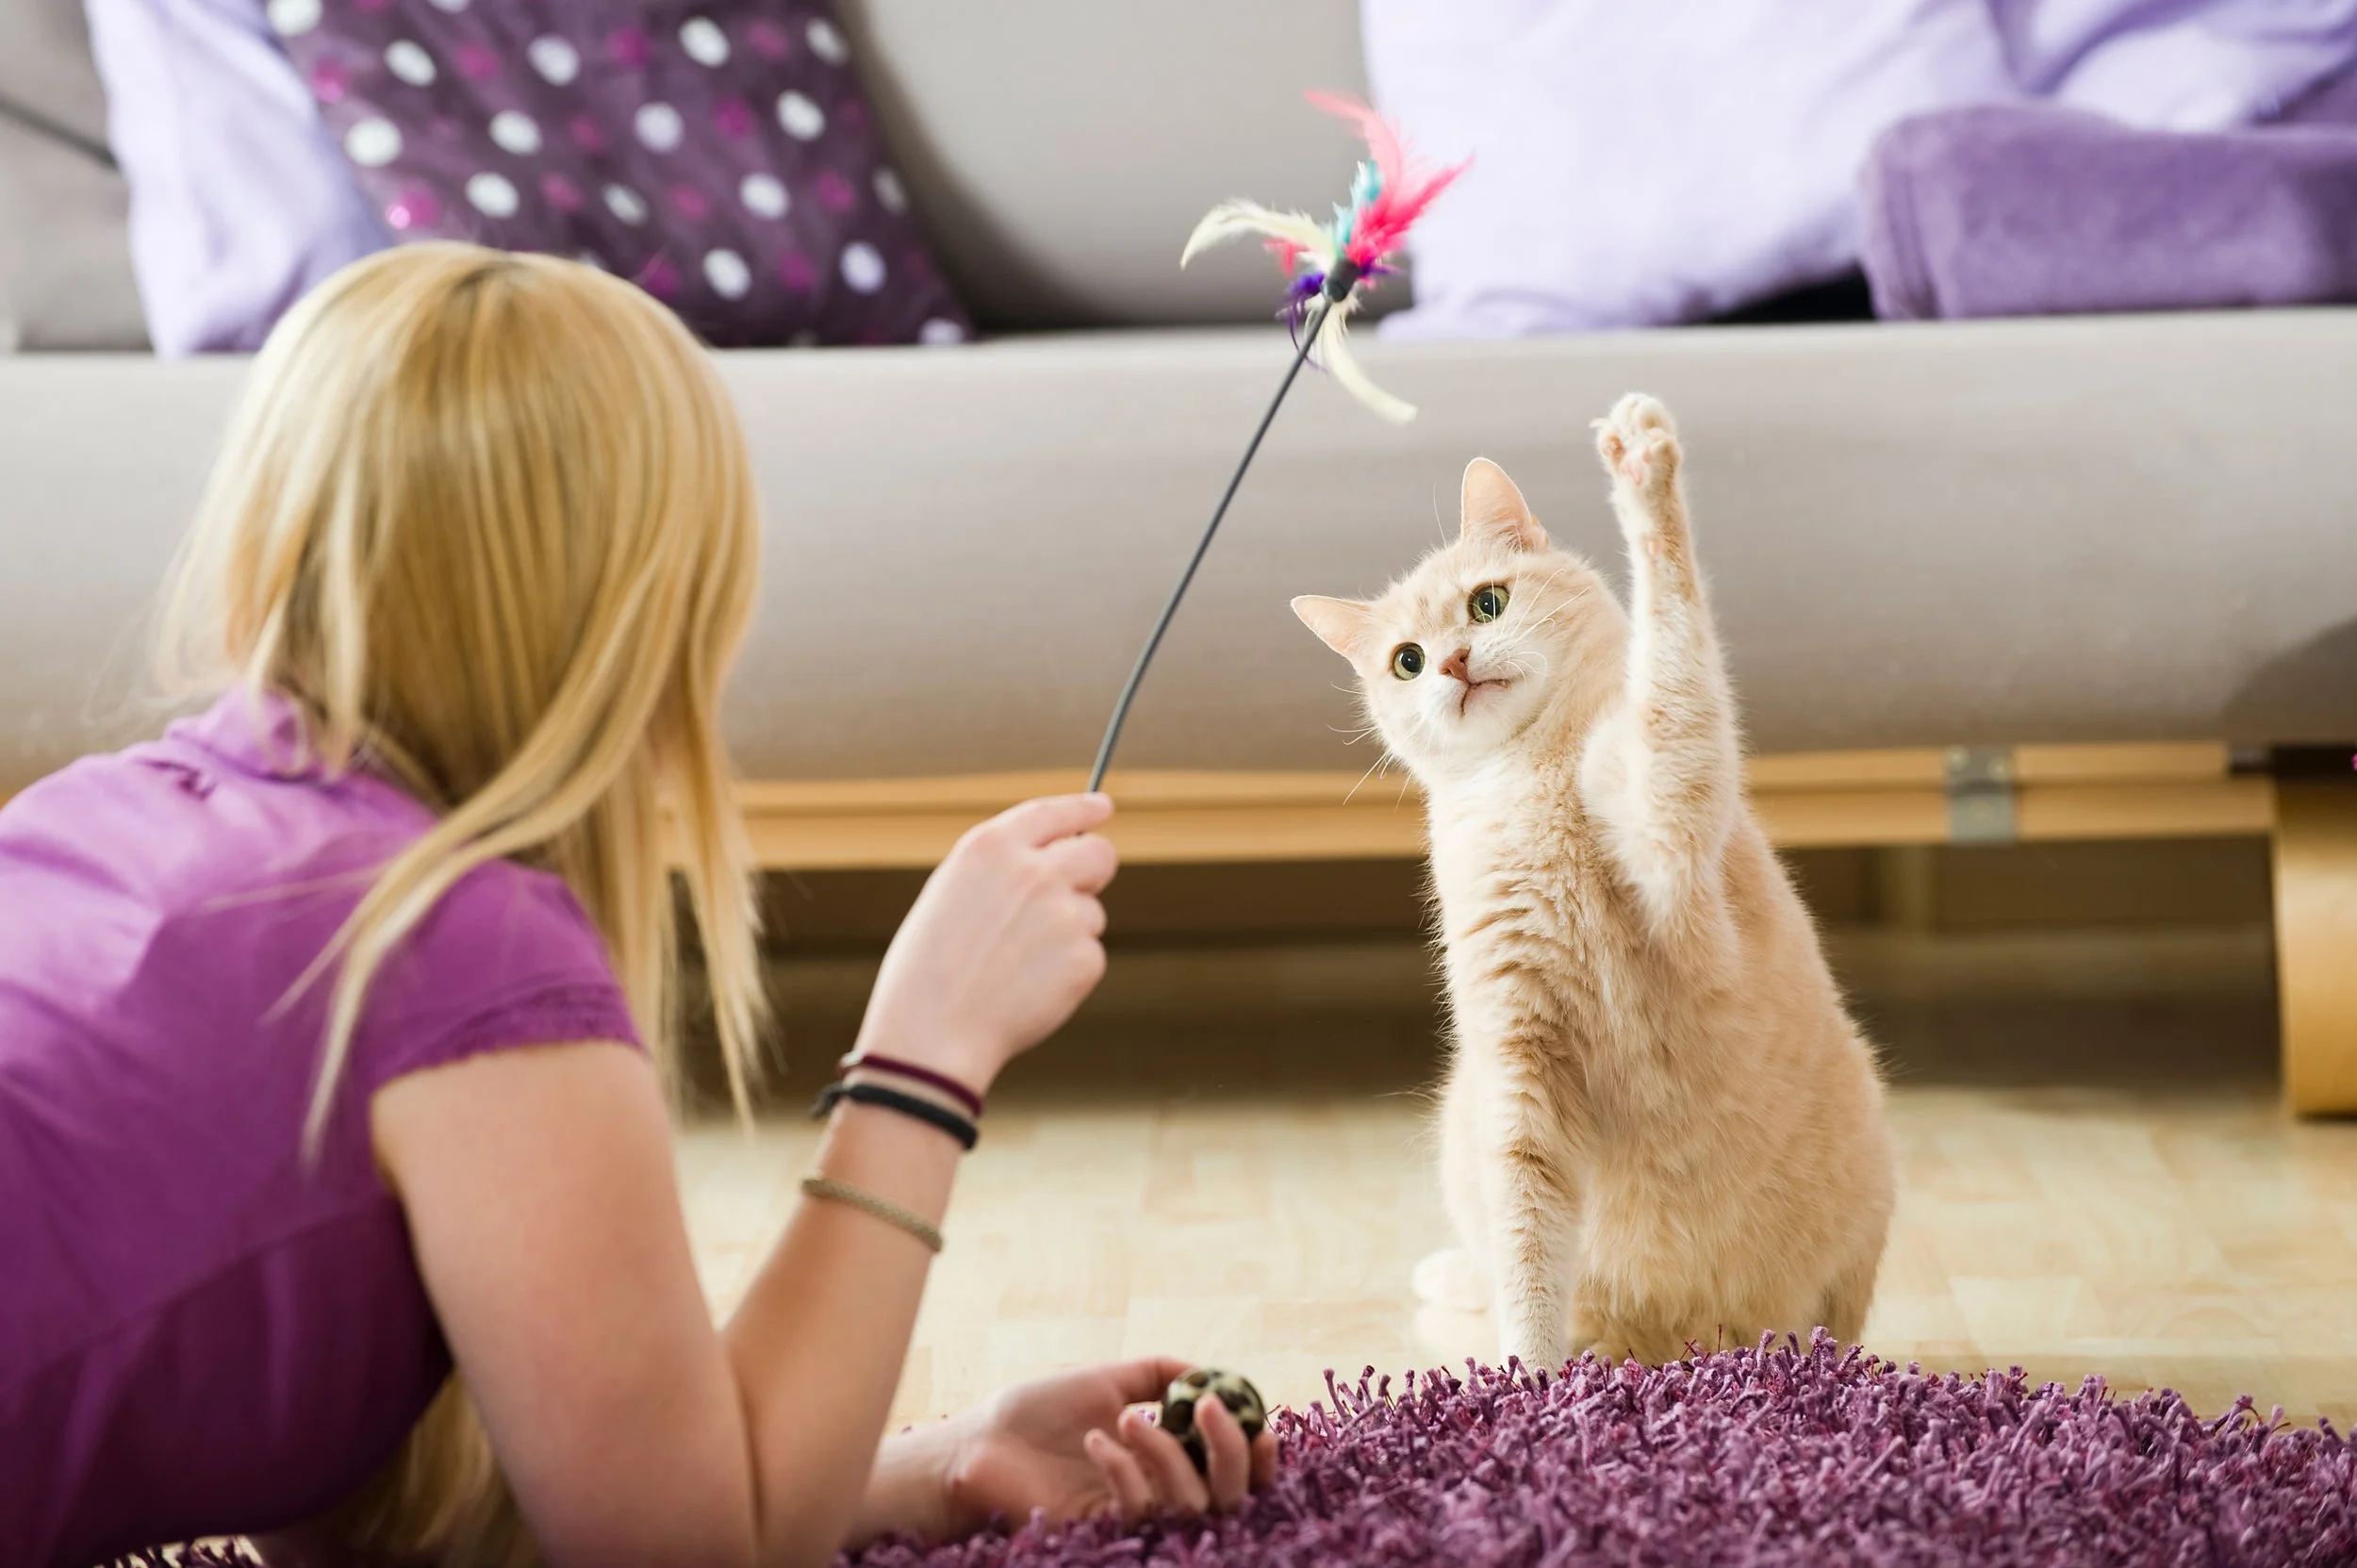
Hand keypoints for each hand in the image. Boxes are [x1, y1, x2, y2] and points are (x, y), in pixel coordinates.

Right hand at [857, 794, 1117, 1091]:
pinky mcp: (1084, 958)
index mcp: (991, 847)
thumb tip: (1056, 862)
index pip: (1055, 812)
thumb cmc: (928, 971)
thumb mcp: (951, 895)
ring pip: (1090, 912)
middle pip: (1099, 854)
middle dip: (1094, 869)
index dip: (1084, 809)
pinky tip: (1028, 990)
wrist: (931, 1035)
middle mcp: (1034, 871)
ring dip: (1068, 933)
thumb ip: (1003, 870)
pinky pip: (1089, 955)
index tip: (1102, 808)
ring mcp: (1064, 914)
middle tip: (1079, 891)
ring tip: (1015, 966)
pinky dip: (1067, 973)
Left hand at [935, 1358, 1277, 1533]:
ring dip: (1167, 1453)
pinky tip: (1096, 1442)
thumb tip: (1211, 1373)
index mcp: (1165, 1459)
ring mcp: (1130, 1516)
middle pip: (1228, 1496)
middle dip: (1228, 1451)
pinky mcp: (1102, 1532)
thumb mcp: (1106, 1379)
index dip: (1258, 1457)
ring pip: (1189, 1504)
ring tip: (1127, 1418)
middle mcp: (1156, 1492)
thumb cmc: (1038, 1410)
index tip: (1262, 1424)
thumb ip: (1159, 1375)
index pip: (1232, 1473)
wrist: (981, 1440)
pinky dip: (1126, 1469)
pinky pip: (1138, 1509)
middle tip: (1207, 1408)